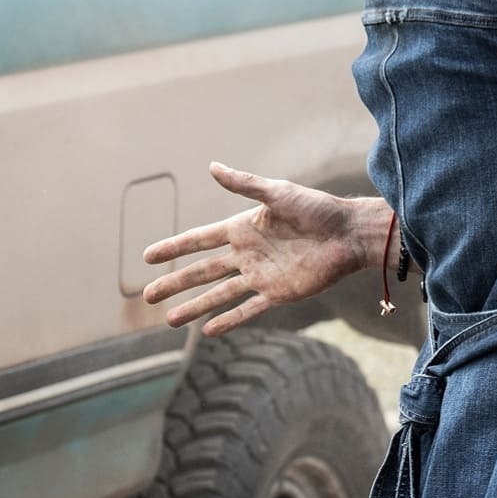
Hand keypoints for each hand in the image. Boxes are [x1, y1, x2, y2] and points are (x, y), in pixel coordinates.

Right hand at [141, 162, 388, 336]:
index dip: (174, 247)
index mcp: (243, 228)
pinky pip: (247, 309)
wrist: (350, 233)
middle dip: (174, 283)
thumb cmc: (317, 208)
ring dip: (194, 306)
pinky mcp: (278, 293)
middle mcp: (247, 254)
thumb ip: (244, 184)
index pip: (199, 240)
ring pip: (219, 294)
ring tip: (168, 320)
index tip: (147, 256)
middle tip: (146, 295)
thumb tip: (212, 166)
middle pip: (202, 271)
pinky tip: (207, 331)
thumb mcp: (278, 192)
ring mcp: (261, 275)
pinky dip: (228, 320)